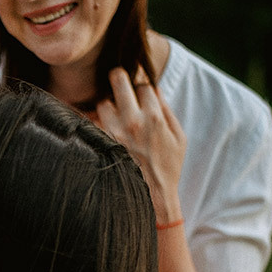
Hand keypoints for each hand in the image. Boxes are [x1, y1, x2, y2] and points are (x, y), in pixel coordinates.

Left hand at [97, 67, 186, 223]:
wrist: (152, 195)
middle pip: (117, 79)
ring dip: (107, 102)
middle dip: (119, 77)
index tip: (139, 87)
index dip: (141, 82)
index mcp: (153, 116)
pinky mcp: (101, 143)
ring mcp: (113, 132)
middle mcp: (131, 121)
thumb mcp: (179, 137)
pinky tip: (103, 123)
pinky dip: (96, 120)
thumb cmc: (168, 166)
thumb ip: (166, 110)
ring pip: (102, 101)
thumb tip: (154, 88)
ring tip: (113, 109)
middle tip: (119, 79)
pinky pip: (92, 122)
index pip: (142, 83)